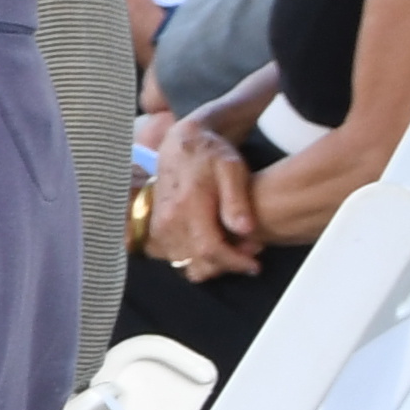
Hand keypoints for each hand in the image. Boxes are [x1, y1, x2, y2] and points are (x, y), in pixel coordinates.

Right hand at [135, 117, 266, 280]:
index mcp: (186, 206)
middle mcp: (166, 221)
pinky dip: (195, 259)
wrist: (182, 144)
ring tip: (232, 246)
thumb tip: (245, 229)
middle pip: (197, 263)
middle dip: (227, 264)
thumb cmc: (210, 155)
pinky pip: (175, 258)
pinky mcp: (154, 230)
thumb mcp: (232, 169)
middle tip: (248, 250)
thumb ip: (237, 200)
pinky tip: (211, 244)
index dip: (235, 262)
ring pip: (186, 264)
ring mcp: (157, 228)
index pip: (210, 250)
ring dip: (211, 263)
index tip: (254, 266)